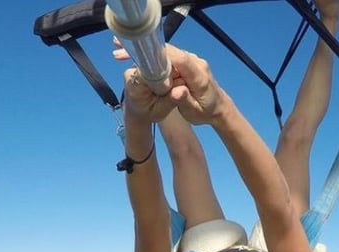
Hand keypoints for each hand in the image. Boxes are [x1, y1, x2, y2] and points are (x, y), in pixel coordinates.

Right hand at [115, 41, 231, 125]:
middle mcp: (194, 62)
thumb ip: (185, 100)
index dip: (160, 55)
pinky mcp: (184, 62)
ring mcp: (189, 60)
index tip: (141, 55)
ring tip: (119, 53)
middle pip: (168, 51)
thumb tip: (176, 92)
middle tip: (120, 51)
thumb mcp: (196, 112)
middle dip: (144, 51)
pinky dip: (150, 57)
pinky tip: (132, 56)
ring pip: (164, 52)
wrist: (218, 107)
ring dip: (143, 53)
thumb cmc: (207, 112)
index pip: (179, 59)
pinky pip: (166, 57)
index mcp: (198, 74)